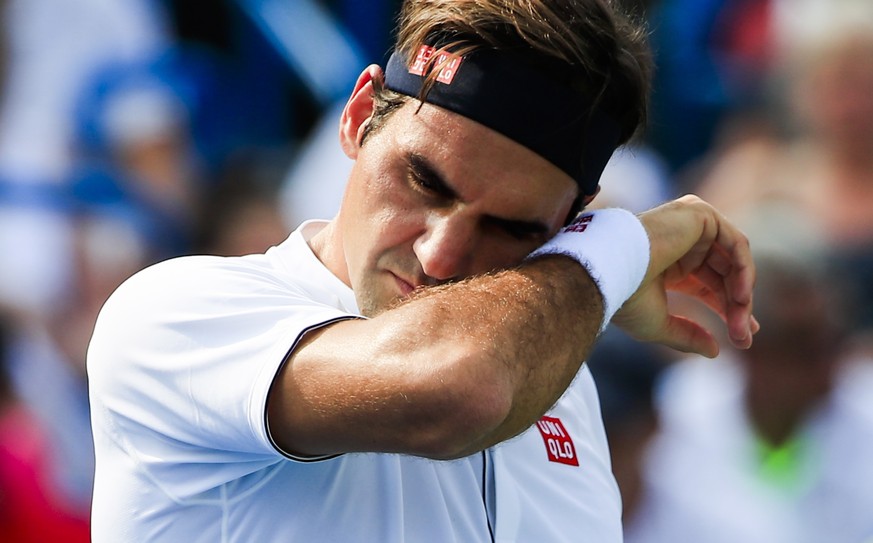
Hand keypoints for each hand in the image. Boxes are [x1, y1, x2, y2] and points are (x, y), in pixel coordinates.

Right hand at [612, 195, 757, 356]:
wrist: (610, 270)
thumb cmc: (625, 296)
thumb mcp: (658, 323)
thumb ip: (686, 335)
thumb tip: (715, 352)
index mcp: (670, 263)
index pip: (708, 284)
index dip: (728, 308)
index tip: (744, 336)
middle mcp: (682, 241)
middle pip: (724, 275)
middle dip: (737, 307)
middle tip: (744, 338)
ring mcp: (691, 224)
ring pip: (733, 260)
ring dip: (742, 294)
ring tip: (742, 322)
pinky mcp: (700, 214)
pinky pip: (736, 243)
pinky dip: (745, 270)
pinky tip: (741, 297)